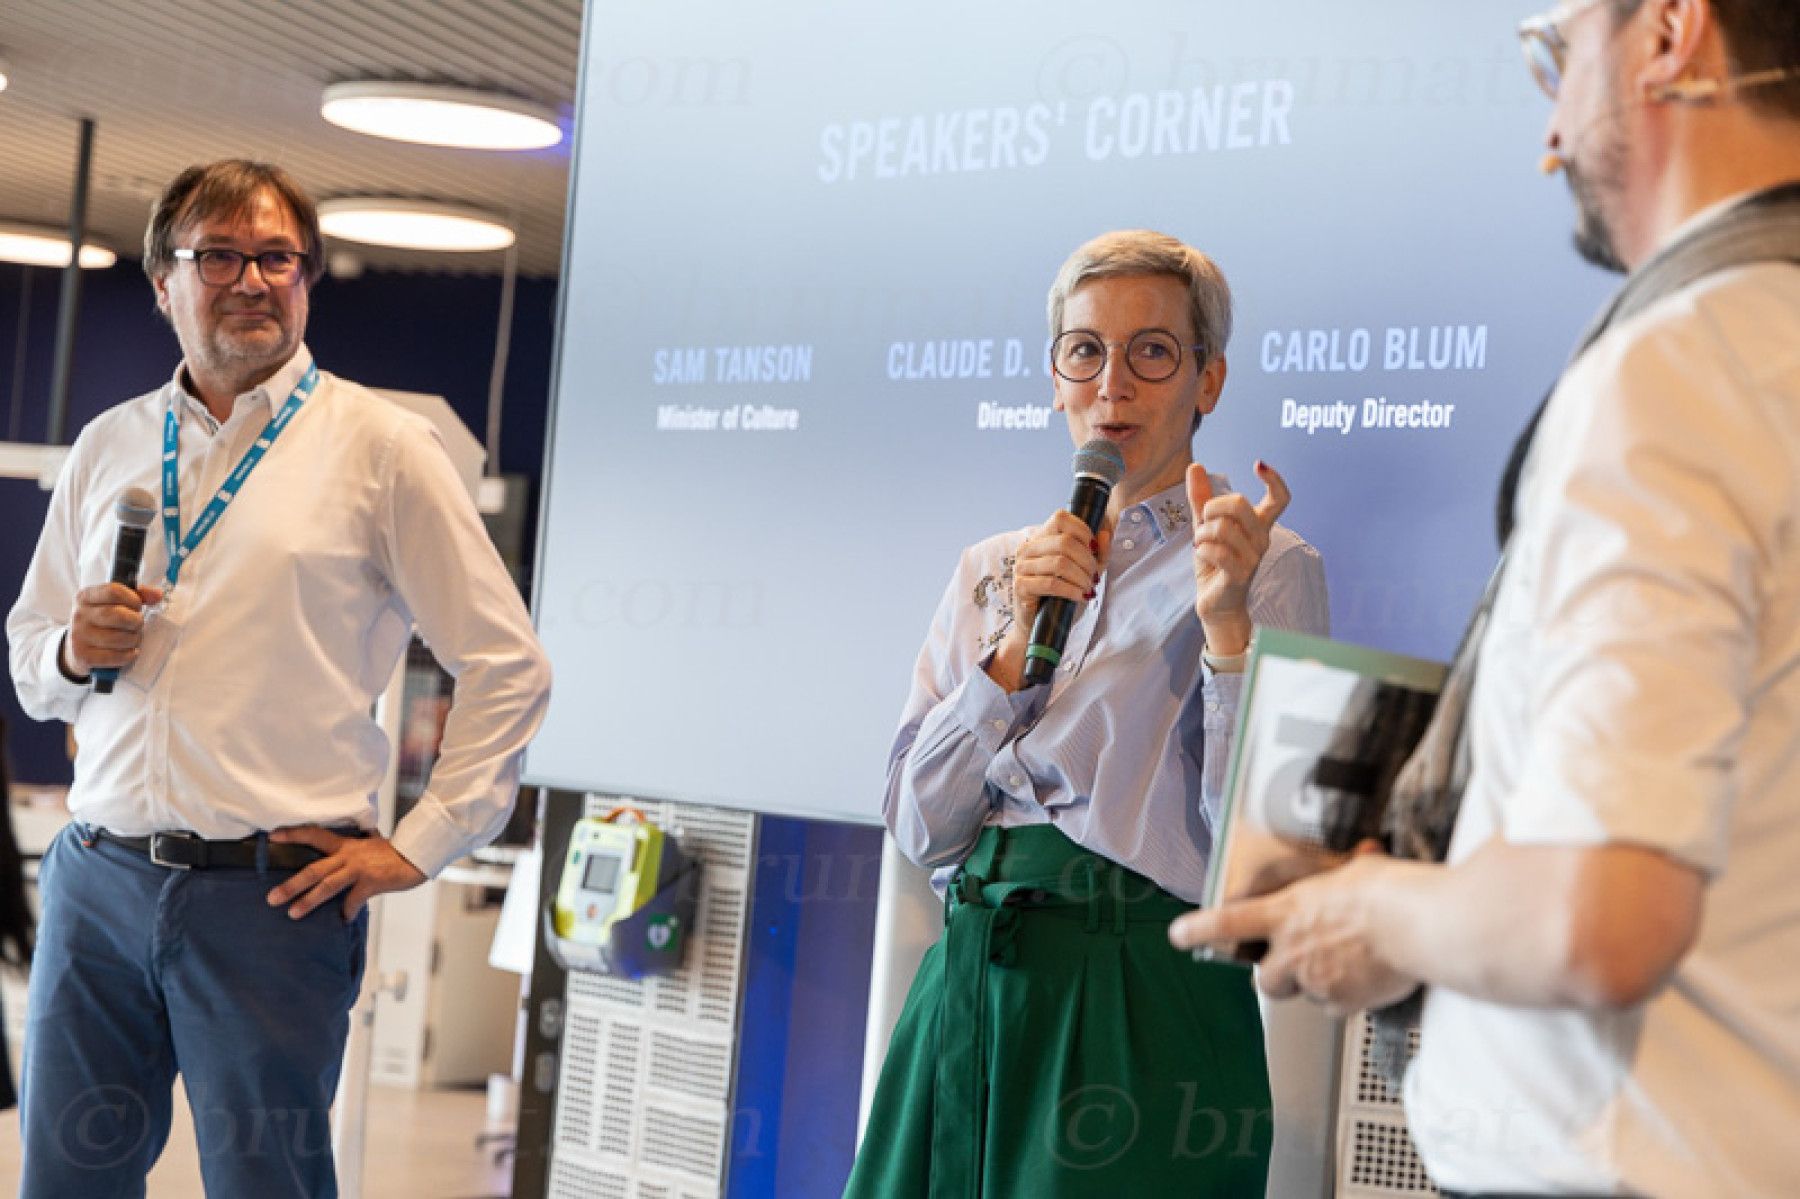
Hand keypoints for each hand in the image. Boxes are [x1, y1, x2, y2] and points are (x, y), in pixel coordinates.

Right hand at [64, 583, 165, 676]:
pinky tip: (128, 651)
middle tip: (137, 624)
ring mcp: (79, 636)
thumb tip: (157, 595)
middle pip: (117, 615)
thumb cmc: (102, 621)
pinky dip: (128, 655)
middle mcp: (80, 615)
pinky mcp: (83, 656)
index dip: (133, 599)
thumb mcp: (113, 602)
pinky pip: (115, 657)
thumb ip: (137, 595)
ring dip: (134, 639)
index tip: (137, 605)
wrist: (78, 647)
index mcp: (86, 597)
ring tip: (133, 638)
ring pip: (118, 638)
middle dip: (135, 621)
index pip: (113, 591)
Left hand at [264, 826, 427, 919]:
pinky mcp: (371, 882)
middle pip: (313, 869)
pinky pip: (353, 901)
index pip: (314, 834)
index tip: (273, 836)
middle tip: (271, 898)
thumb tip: (345, 851)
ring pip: (327, 885)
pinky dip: (347, 912)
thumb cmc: (394, 853)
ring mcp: (359, 869)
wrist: (417, 855)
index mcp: (346, 845)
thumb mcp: (370, 846)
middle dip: (291, 885)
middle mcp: (349, 855)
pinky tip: (342, 919)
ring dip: (308, 901)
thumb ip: (355, 849)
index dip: (293, 834)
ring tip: (292, 913)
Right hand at [988, 510, 1110, 690]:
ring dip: (1081, 577)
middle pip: (1064, 542)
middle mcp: (1027, 548)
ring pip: (1059, 563)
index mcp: (1040, 538)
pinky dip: (1072, 590)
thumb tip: (1104, 535)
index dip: (1083, 531)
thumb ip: (1097, 553)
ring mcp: (1021, 567)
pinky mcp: (1021, 586)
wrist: (1039, 624)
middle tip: (1094, 576)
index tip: (1094, 550)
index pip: (1061, 518)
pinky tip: (1081, 596)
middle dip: (1087, 560)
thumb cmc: (1061, 595)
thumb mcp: (1084, 571)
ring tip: (1088, 587)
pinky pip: (1051, 583)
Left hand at [1168, 844, 1419, 1015]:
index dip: (1198, 930)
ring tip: (1348, 963)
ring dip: (1315, 984)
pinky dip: (1346, 999)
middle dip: (1276, 974)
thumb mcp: (1356, 872)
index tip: (1178, 935)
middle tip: (1298, 962)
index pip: (1228, 922)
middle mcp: (1293, 949)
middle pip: (1265, 979)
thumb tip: (1359, 863)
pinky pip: (1335, 1009)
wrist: (1424, 926)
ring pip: (1304, 994)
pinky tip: (1368, 978)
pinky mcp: (1342, 1004)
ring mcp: (1316, 980)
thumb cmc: (1394, 893)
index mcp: (1288, 911)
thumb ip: (1341, 880)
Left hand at [1187, 461, 1289, 655]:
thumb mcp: (1205, 526)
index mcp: (1258, 525)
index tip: (1258, 464)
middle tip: (1204, 522)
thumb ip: (1201, 498)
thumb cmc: (1215, 563)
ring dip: (1201, 534)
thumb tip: (1195, 466)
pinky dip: (1201, 550)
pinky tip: (1202, 555)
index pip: (1280, 499)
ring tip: (1201, 544)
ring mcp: (1254, 557)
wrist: (1216, 603)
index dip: (1274, 479)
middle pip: (1240, 503)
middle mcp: (1262, 539)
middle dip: (1212, 507)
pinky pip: (1216, 550)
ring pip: (1222, 527)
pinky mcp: (1241, 575)